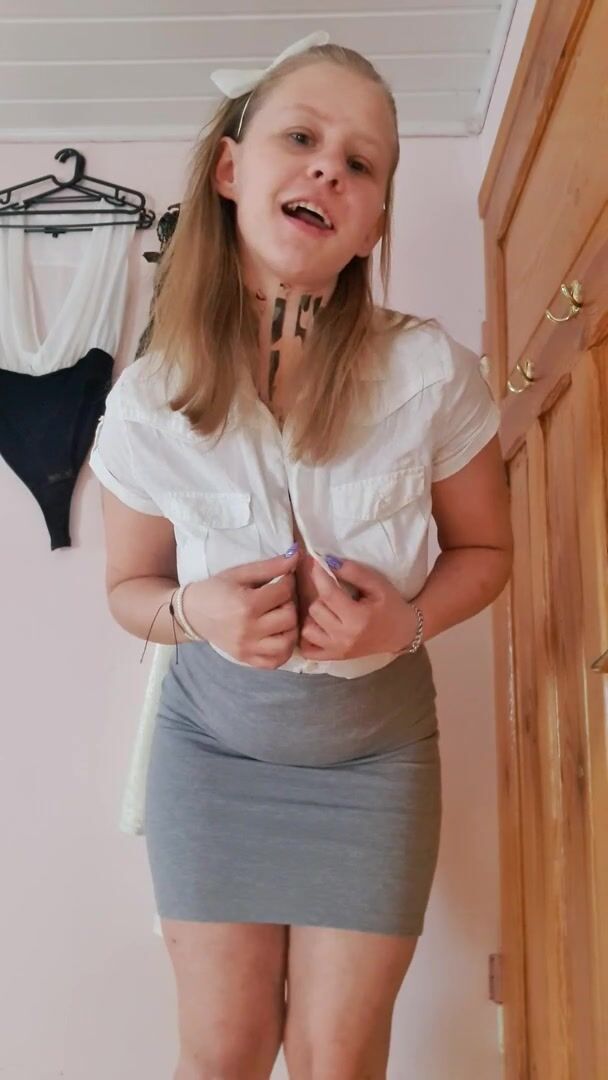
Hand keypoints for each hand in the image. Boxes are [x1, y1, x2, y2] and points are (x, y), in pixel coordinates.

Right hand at [182, 549, 299, 668]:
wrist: (191, 613)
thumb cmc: (216, 589)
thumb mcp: (240, 573)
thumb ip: (269, 566)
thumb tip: (296, 555)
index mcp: (246, 605)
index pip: (284, 592)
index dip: (288, 582)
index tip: (282, 580)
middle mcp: (248, 630)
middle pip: (289, 617)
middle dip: (289, 604)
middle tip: (281, 599)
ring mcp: (247, 648)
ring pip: (287, 642)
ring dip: (290, 628)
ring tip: (281, 618)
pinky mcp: (246, 659)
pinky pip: (275, 661)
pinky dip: (283, 650)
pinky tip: (278, 636)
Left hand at [299, 557, 418, 660]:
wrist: (402, 634)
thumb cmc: (391, 606)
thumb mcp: (378, 584)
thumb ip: (354, 572)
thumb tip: (328, 561)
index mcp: (357, 618)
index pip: (328, 593)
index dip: (319, 575)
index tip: (315, 563)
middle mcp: (344, 637)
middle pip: (315, 609)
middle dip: (321, 596)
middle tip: (332, 591)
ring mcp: (337, 650)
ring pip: (307, 628)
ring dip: (314, 616)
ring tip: (328, 609)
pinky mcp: (334, 657)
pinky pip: (308, 649)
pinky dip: (309, 637)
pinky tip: (318, 626)